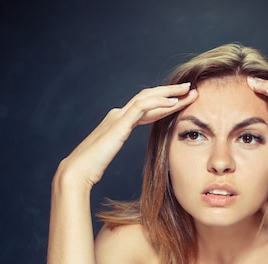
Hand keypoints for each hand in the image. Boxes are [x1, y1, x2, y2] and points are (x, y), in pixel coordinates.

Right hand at [60, 83, 197, 187]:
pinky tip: (173, 103)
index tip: (182, 101)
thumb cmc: (93, 168)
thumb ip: (120, 146)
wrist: (78, 171)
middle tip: (189, 88)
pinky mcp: (119, 124)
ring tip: (187, 91)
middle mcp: (118, 115)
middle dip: (170, 92)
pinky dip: (158, 103)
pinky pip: (142, 107)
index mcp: (118, 122)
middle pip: (148, 97)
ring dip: (169, 93)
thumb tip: (132, 153)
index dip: (164, 102)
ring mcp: (118, 117)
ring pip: (147, 97)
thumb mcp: (112, 154)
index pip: (146, 106)